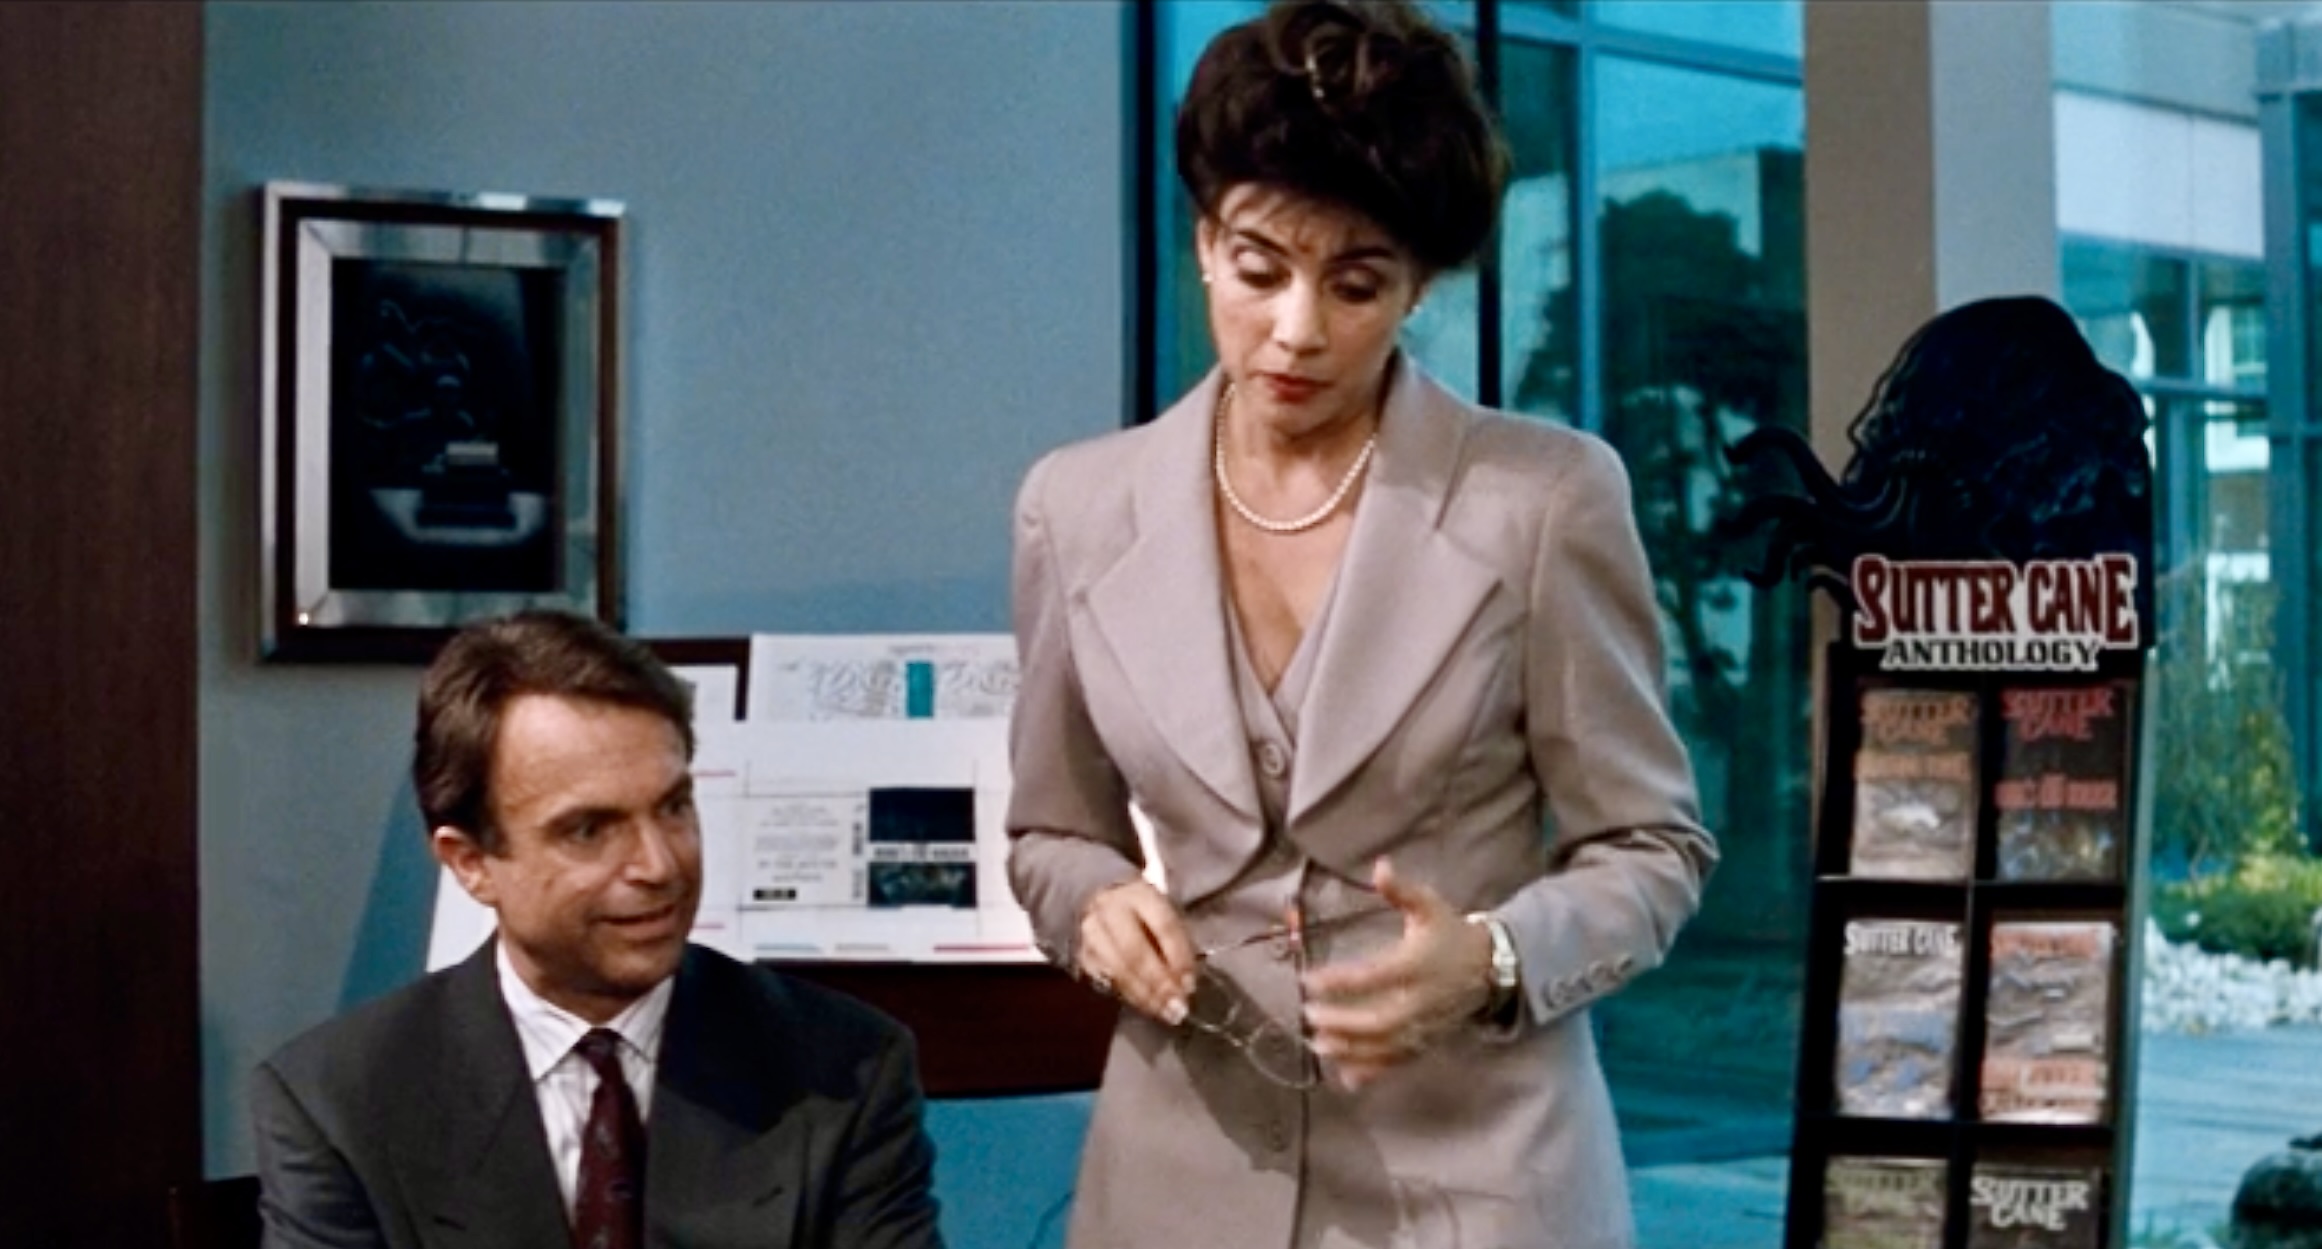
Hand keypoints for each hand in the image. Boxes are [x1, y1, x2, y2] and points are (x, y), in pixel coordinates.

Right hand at [1077, 878, 1196, 1024]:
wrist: (1093, 897)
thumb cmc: (1140, 908)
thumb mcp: (1160, 910)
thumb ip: (1174, 940)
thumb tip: (1186, 981)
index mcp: (1140, 893)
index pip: (1163, 926)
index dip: (1179, 957)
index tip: (1190, 983)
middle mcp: (1111, 910)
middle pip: (1135, 952)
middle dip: (1159, 983)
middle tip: (1177, 1008)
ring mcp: (1091, 932)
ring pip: (1118, 969)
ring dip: (1144, 996)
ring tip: (1164, 1013)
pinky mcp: (1081, 953)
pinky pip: (1106, 980)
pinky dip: (1128, 996)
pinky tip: (1145, 1007)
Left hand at [1299, 858, 1493, 1089]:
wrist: (1489, 968)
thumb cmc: (1449, 933)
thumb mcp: (1429, 906)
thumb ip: (1402, 890)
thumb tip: (1379, 866)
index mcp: (1418, 964)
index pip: (1375, 975)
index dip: (1340, 980)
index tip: (1308, 980)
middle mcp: (1423, 1000)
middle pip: (1381, 1020)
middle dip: (1344, 1023)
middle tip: (1310, 1016)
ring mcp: (1426, 1026)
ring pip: (1388, 1047)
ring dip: (1352, 1051)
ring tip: (1318, 1045)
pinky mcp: (1428, 1042)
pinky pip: (1400, 1062)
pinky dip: (1374, 1072)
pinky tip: (1345, 1077)